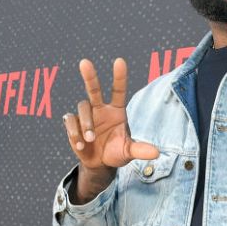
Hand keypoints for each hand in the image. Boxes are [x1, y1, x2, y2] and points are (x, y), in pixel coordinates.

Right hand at [63, 58, 158, 202]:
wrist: (99, 164)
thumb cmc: (116, 153)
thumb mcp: (129, 152)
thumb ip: (140, 150)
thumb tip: (156, 153)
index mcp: (116, 111)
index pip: (118, 91)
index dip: (119, 77)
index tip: (119, 61)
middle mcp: (100, 109)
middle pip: (94, 88)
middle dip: (89, 76)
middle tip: (85, 62)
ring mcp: (86, 115)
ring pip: (82, 107)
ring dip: (86, 123)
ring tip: (91, 139)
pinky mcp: (74, 124)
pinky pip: (70, 120)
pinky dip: (74, 132)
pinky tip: (81, 145)